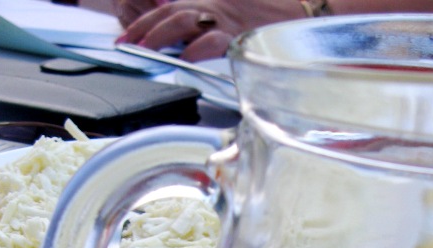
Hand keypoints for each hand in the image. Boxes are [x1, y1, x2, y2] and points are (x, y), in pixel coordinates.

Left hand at [116, 0, 305, 61]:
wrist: (307, 11)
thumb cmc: (276, 15)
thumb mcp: (239, 13)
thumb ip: (215, 28)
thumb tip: (193, 46)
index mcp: (214, 1)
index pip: (172, 6)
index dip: (147, 19)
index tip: (128, 34)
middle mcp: (216, 6)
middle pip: (171, 11)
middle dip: (144, 26)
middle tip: (125, 43)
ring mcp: (227, 19)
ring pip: (183, 20)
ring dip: (159, 33)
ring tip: (142, 48)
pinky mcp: (240, 34)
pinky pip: (212, 40)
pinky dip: (195, 49)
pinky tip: (182, 58)